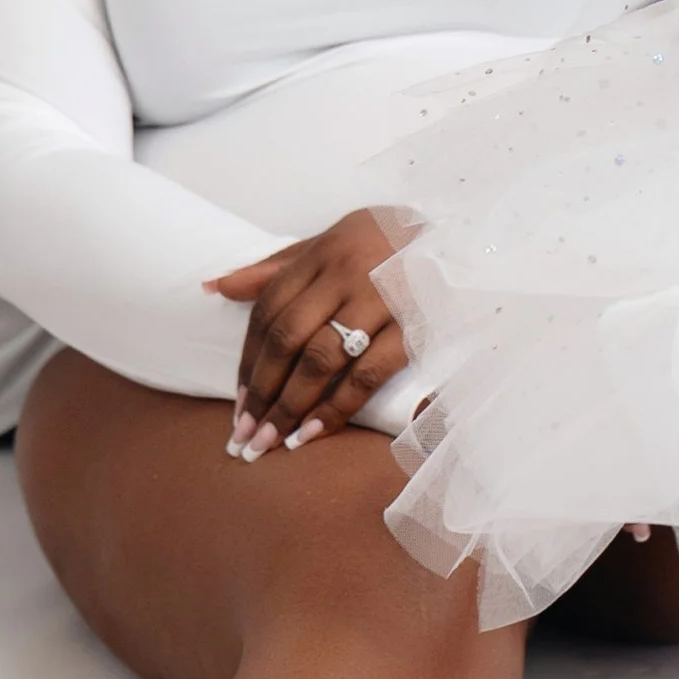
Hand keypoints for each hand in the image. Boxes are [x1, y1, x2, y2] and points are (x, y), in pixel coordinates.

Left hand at [205, 206, 409, 458]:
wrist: (463, 236)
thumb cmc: (386, 241)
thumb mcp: (330, 242)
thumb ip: (276, 267)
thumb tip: (215, 287)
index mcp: (322, 253)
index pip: (269, 310)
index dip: (248, 360)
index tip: (237, 404)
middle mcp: (346, 273)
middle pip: (287, 338)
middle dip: (262, 392)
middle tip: (245, 436)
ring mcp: (380, 298)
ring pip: (320, 359)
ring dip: (291, 406)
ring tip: (272, 442)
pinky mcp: (413, 324)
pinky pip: (367, 373)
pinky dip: (338, 406)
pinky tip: (316, 431)